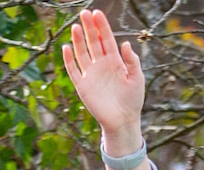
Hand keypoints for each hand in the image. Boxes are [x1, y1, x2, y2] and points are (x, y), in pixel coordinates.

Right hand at [61, 10, 144, 156]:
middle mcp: (101, 65)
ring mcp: (91, 74)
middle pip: (92, 42)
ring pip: (82, 53)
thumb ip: (132, 61)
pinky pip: (73, 70)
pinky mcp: (83, 86)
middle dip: (88, 28)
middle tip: (84, 13)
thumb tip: (125, 43)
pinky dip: (69, 60)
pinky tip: (66, 48)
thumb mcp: (137, 79)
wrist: (123, 121)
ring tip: (76, 26)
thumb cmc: (133, 100)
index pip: (106, 39)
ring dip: (78, 40)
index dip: (101, 26)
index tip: (97, 13)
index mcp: (115, 61)